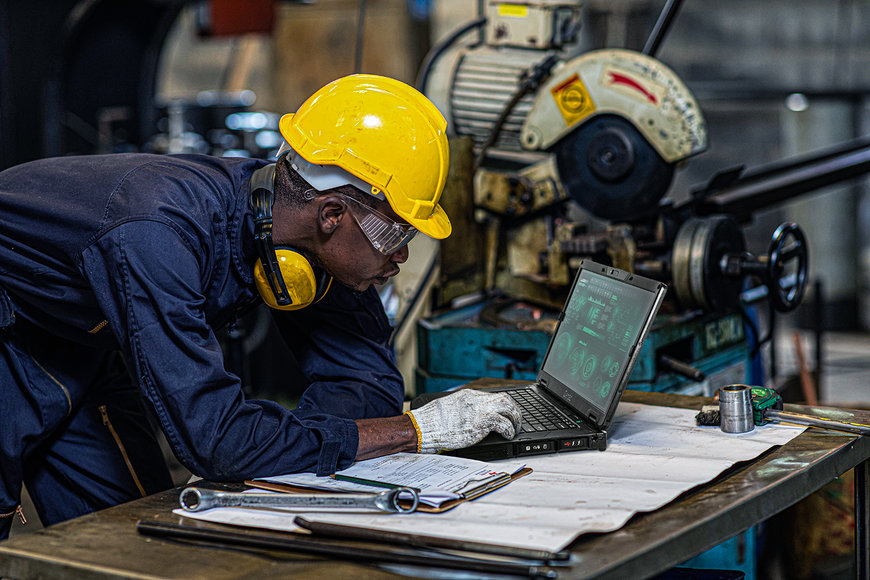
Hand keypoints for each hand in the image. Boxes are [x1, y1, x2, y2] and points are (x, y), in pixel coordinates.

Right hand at [406, 390, 522, 452]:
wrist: (424, 427)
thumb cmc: (432, 422)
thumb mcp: (449, 408)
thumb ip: (463, 409)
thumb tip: (471, 416)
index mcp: (469, 395)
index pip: (493, 396)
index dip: (504, 406)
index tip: (507, 414)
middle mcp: (476, 400)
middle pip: (505, 398)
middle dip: (514, 410)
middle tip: (516, 421)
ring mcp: (479, 410)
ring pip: (508, 407)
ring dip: (515, 419)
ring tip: (515, 429)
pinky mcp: (480, 423)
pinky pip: (504, 423)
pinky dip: (510, 430)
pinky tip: (508, 435)